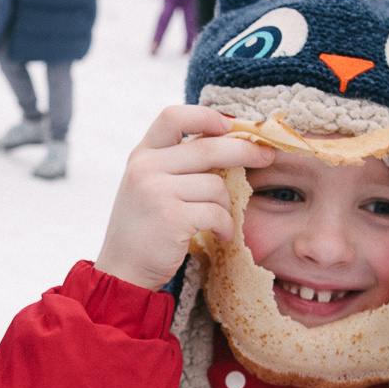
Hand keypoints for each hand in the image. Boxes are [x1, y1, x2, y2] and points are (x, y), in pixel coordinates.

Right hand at [94, 106, 273, 290]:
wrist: (122, 271)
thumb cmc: (145, 229)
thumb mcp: (148, 185)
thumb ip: (174, 163)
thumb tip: (229, 143)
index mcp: (142, 154)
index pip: (173, 116)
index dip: (206, 116)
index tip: (230, 125)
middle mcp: (145, 168)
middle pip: (208, 147)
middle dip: (245, 151)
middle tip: (266, 156)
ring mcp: (156, 191)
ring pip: (216, 185)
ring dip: (227, 205)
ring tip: (220, 221)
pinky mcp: (171, 217)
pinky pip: (217, 212)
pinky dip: (225, 225)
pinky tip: (220, 234)